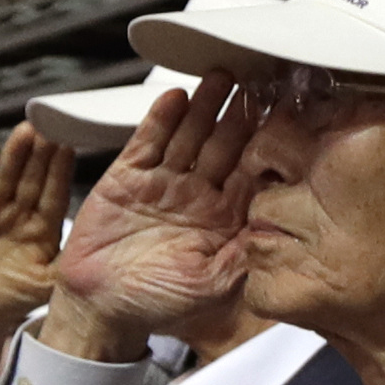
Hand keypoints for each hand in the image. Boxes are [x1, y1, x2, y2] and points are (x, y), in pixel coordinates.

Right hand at [0, 124, 74, 320]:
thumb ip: (68, 266)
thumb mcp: (48, 283)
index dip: (61, 169)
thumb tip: (98, 255)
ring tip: (25, 131)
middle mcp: (19, 212)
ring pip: (5, 177)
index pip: (55, 191)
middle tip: (50, 126)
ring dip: (14, 155)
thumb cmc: (14, 297)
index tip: (70, 145)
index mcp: (43, 225)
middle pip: (31, 177)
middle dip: (40, 153)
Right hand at [51, 82, 259, 353]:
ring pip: (189, 136)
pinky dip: (160, 120)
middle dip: (238, 115)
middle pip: (223, 146)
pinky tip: (175, 97)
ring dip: (204, 108)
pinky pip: (147, 142)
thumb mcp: (211, 284)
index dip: (266, 147)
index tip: (283, 120)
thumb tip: (278, 237)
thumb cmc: (157, 303)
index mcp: (223, 219)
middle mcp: (197, 195)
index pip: (251, 174)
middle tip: (256, 83)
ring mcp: (163, 183)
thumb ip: (242, 257)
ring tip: (221, 78)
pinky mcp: (128, 176)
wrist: (101, 306)